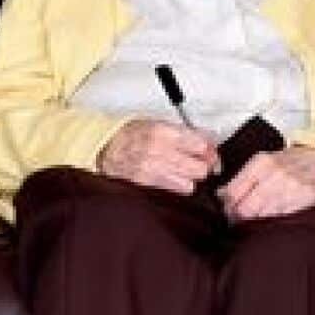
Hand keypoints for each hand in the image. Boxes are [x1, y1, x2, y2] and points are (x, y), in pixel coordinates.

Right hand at [97, 119, 218, 194]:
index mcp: (164, 132)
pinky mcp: (148, 185)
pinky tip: (171, 180)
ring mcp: (153, 171)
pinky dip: (176, 187)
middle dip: (202, 167)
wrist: (105, 147)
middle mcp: (160, 152)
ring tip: (181, 172)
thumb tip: (208, 143)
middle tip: (199, 164)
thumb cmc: (130, 134)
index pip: (201, 146)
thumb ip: (184, 133)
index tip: (209, 152)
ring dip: (189, 180)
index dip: (209, 150)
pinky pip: (174, 192)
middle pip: (199, 169)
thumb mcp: (157, 123)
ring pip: (190, 184)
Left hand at [219, 146, 314, 219]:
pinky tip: (273, 224)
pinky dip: (276, 224)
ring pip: (263, 216)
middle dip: (239, 219)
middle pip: (245, 208)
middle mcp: (275, 173)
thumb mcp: (265, 162)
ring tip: (256, 225)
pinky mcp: (307, 198)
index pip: (232, 191)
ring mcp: (292, 186)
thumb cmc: (292, 163)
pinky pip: (284, 218)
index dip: (226, 207)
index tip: (226, 213)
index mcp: (261, 162)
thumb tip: (220, 196)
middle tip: (238, 224)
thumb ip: (244, 178)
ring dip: (256, 223)